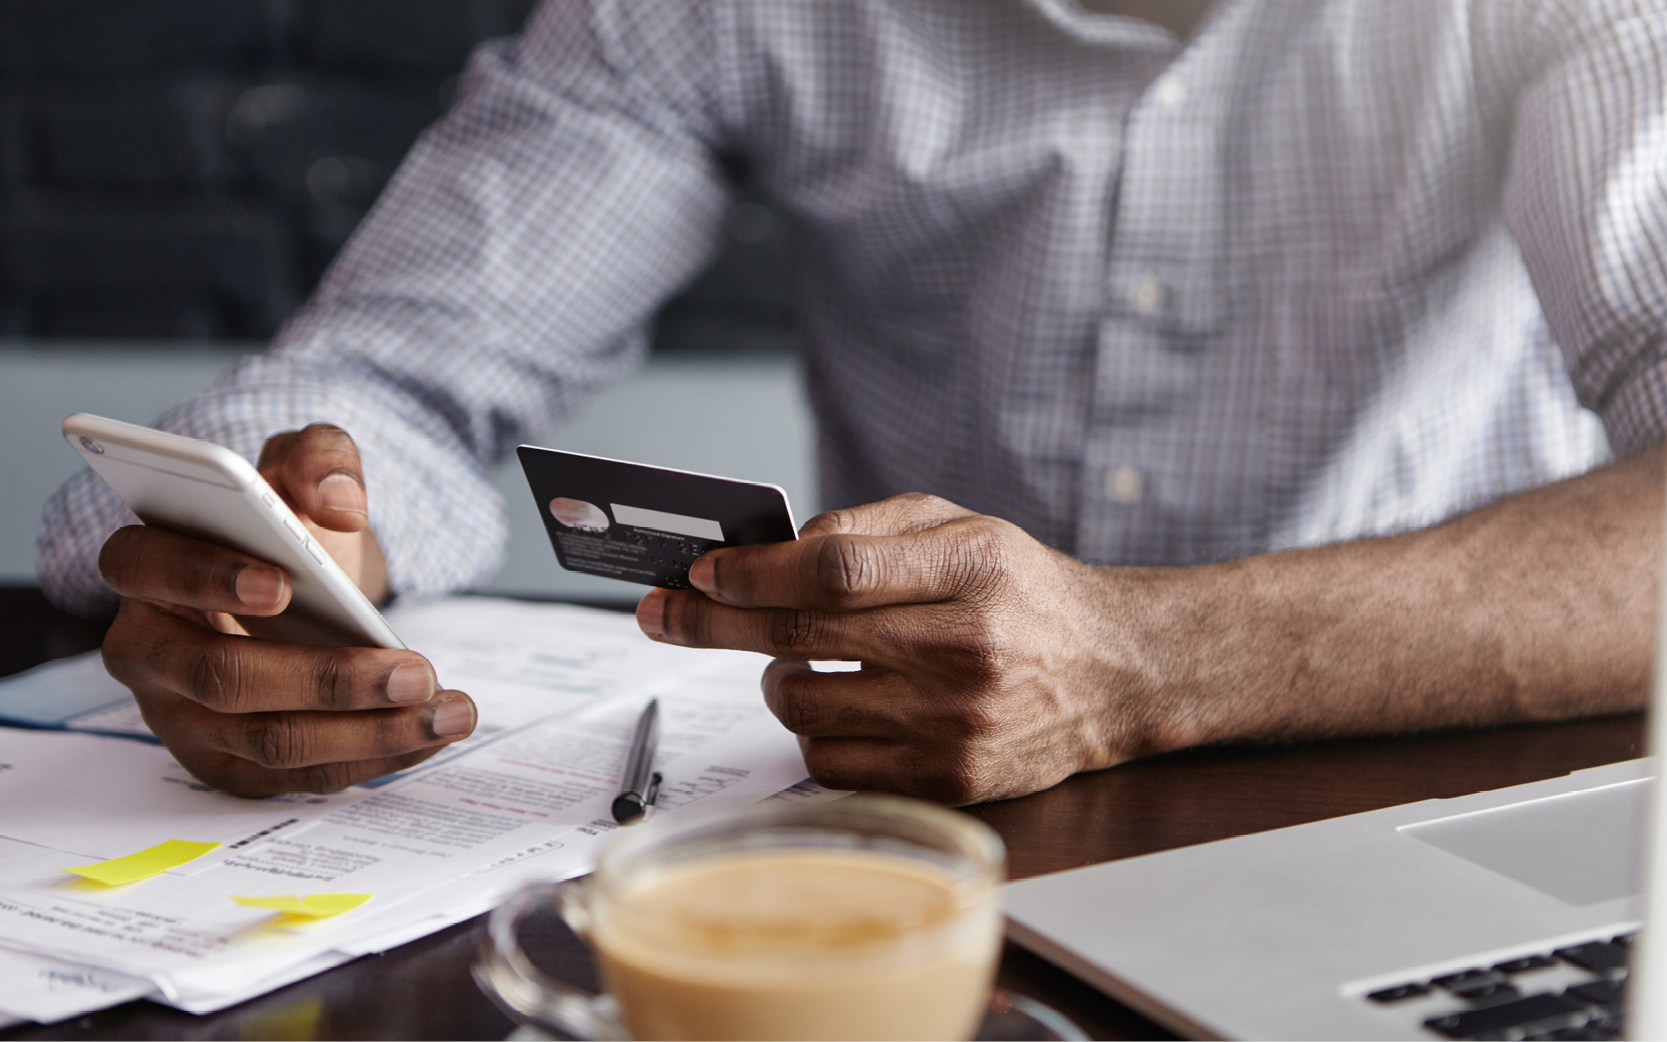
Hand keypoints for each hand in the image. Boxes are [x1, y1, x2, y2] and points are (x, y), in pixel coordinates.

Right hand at [97, 423, 476, 795]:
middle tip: (414, 671)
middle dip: (326, 680)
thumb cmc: (286, 529)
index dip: (206, 577)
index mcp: (146, 565)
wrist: (304, 586)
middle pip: (222, 679)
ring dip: (370, 731)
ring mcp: (185, 719)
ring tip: (448, 709)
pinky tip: (430, 731)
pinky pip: (302, 775)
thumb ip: (320, 459)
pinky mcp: (230, 765)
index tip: (283, 583)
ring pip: (270, 741)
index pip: (147, 568)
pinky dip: (375, 757)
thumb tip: (339, 502)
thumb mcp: (304, 470)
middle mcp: (150, 652)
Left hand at [635, 494, 1164, 804]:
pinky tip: (840, 705)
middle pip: (803, 638)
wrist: (1112, 672)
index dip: (754, 573)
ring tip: (796, 660)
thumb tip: (771, 552)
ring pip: (804, 708)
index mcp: (971, 569)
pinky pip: (832, 764)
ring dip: (775, 679)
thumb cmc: (1022, 591)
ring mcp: (956, 725)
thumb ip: (870, 527)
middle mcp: (965, 650)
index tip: (701, 574)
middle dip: (715, 623)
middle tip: (666, 613)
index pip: (835, 569)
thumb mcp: (963, 527)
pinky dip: (813, 732)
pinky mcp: (949, 781)